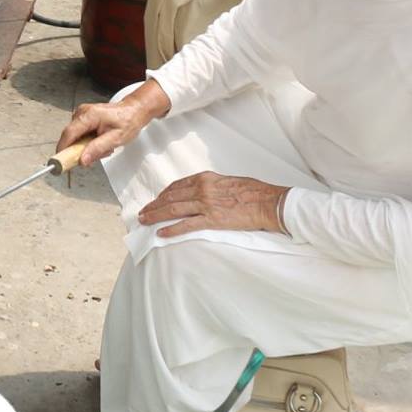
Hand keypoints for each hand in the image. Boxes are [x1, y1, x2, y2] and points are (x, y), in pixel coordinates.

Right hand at [55, 81, 168, 166]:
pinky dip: (88, 141)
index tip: (60, 161)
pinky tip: (101, 140)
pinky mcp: (83, 116)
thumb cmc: (127, 122)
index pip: (69, 133)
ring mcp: (81, 113)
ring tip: (104, 146)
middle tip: (98, 154)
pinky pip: (79, 133)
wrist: (134, 110)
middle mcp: (82, 112)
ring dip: (87, 146)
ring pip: (75, 136)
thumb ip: (97, 149)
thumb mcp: (115, 139)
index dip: (63, 148)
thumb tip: (82, 160)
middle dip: (81, 149)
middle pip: (71, 136)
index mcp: (89, 115)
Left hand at [137, 171, 289, 238]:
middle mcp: (201, 189)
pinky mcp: (212, 220)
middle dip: (154, 205)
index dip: (163, 194)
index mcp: (206, 178)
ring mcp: (205, 204)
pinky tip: (161, 233)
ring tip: (144, 221)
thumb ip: (213, 186)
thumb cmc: (254, 191)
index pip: (177, 186)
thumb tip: (205, 192)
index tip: (156, 200)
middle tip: (143, 212)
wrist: (268, 202)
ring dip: (156, 216)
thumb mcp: (229, 181)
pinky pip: (186, 225)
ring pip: (173, 210)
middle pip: (170, 197)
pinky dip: (171, 230)